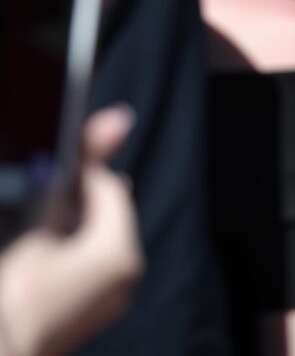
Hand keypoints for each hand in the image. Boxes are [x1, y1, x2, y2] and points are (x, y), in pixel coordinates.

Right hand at [0, 107, 142, 355]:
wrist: (2, 349)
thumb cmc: (11, 295)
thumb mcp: (34, 228)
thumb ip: (76, 171)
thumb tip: (118, 118)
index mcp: (119, 253)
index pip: (110, 189)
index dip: (85, 169)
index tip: (62, 157)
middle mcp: (126, 276)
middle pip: (109, 214)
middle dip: (82, 196)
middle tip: (53, 183)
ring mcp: (112, 297)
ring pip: (101, 239)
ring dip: (77, 222)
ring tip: (46, 211)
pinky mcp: (93, 310)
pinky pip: (91, 265)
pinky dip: (73, 249)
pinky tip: (46, 245)